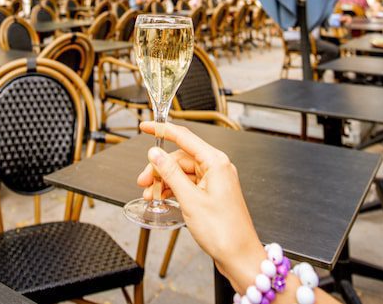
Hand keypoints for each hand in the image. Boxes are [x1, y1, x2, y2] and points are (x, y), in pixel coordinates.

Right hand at [136, 121, 264, 287]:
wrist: (239, 256)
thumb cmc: (224, 231)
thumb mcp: (190, 200)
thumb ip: (170, 173)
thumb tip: (156, 153)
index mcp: (216, 162)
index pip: (184, 137)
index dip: (163, 130)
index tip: (146, 126)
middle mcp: (218, 167)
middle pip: (180, 157)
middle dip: (159, 168)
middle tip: (143, 181)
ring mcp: (216, 180)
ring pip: (183, 172)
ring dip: (164, 181)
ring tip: (150, 195)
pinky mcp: (213, 193)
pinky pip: (189, 183)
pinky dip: (174, 189)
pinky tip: (163, 198)